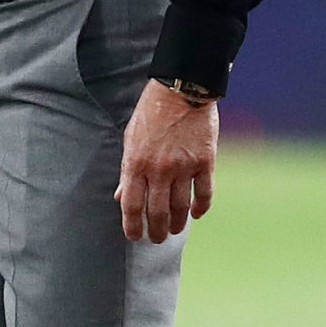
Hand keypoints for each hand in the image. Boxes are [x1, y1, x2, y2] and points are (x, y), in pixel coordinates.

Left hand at [116, 80, 217, 243]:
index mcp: (136, 163)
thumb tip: (120, 197)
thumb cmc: (151, 113)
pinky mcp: (205, 162)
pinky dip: (201, 208)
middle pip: (157, 213)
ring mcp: (183, 167)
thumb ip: (127, 170)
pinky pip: (204, 194)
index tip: (135, 236)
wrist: (181, 88)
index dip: (132, 226)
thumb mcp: (131, 139)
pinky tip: (197, 214)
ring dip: (177, 224)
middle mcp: (159, 169)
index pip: (132, 206)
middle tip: (157, 238)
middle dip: (156, 231)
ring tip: (175, 230)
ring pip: (181, 208)